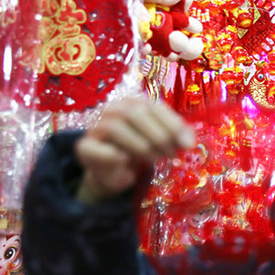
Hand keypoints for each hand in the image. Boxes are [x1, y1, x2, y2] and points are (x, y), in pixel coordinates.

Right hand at [75, 96, 195, 202]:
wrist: (114, 172)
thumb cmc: (139, 150)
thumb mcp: (161, 141)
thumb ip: (175, 136)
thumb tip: (189, 143)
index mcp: (132, 102)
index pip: (153, 106)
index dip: (172, 124)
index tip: (187, 145)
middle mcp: (113, 108)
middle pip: (134, 113)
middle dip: (157, 134)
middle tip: (170, 154)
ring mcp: (96, 126)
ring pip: (115, 127)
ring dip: (139, 145)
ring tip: (153, 159)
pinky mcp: (85, 147)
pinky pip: (98, 148)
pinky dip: (114, 155)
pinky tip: (126, 162)